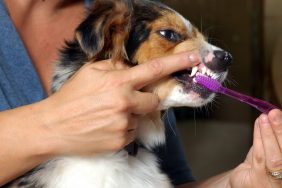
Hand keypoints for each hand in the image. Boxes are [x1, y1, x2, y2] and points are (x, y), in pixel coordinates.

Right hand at [39, 52, 198, 155]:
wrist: (54, 126)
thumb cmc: (71, 97)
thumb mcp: (90, 72)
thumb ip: (114, 66)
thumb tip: (130, 69)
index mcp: (118, 83)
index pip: (155, 70)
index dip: (177, 63)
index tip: (195, 58)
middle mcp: (125, 103)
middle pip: (154, 101)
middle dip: (146, 99)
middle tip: (128, 99)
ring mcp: (124, 124)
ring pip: (141, 118)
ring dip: (130, 115)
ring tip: (108, 115)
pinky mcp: (121, 141)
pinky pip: (132, 132)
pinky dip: (124, 128)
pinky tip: (106, 126)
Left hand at [229, 109, 281, 187]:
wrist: (245, 183)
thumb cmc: (262, 167)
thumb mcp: (271, 151)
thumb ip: (273, 137)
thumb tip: (273, 115)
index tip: (280, 114)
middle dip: (280, 130)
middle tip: (275, 113)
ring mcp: (275, 181)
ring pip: (274, 156)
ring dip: (268, 133)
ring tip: (264, 117)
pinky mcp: (259, 179)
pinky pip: (259, 157)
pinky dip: (259, 138)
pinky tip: (258, 126)